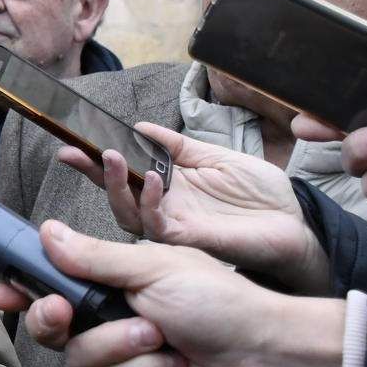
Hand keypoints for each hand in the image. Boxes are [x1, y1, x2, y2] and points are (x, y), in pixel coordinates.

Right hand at [2, 220, 344, 366]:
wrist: (267, 354)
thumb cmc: (221, 301)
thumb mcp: (152, 266)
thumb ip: (94, 257)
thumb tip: (46, 233)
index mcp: (116, 284)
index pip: (56, 285)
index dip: (25, 288)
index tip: (4, 288)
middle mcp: (114, 322)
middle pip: (52, 326)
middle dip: (52, 318)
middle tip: (61, 312)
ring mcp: (123, 361)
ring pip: (81, 358)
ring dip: (120, 344)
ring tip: (161, 336)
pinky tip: (176, 366)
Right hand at [58, 122, 330, 292]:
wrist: (295, 223)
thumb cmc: (261, 194)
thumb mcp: (214, 156)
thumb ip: (177, 145)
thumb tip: (140, 126)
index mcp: (168, 187)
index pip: (124, 173)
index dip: (95, 161)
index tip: (71, 143)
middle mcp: (164, 208)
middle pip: (115, 195)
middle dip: (93, 173)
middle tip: (78, 151)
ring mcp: (173, 226)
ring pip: (126, 214)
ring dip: (115, 186)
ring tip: (112, 157)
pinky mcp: (188, 240)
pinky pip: (156, 226)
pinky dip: (149, 203)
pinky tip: (154, 180)